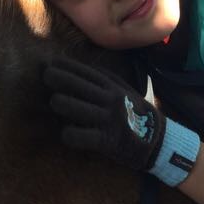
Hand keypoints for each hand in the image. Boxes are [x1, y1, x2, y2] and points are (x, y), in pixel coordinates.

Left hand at [42, 58, 164, 171]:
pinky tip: (67, 133)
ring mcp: (107, 120)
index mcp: (114, 88)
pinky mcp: (106, 141)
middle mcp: (110, 101)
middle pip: (78, 86)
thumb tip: (87, 66)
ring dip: (61, 103)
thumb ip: (108, 79)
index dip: (68, 66)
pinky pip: (80, 136)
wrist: (158, 142)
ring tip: (55, 102)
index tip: (52, 61)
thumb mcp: (126, 92)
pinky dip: (69, 134)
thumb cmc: (137, 115)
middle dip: (58, 78)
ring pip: (75, 107)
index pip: (87, 73)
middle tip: (45, 74)